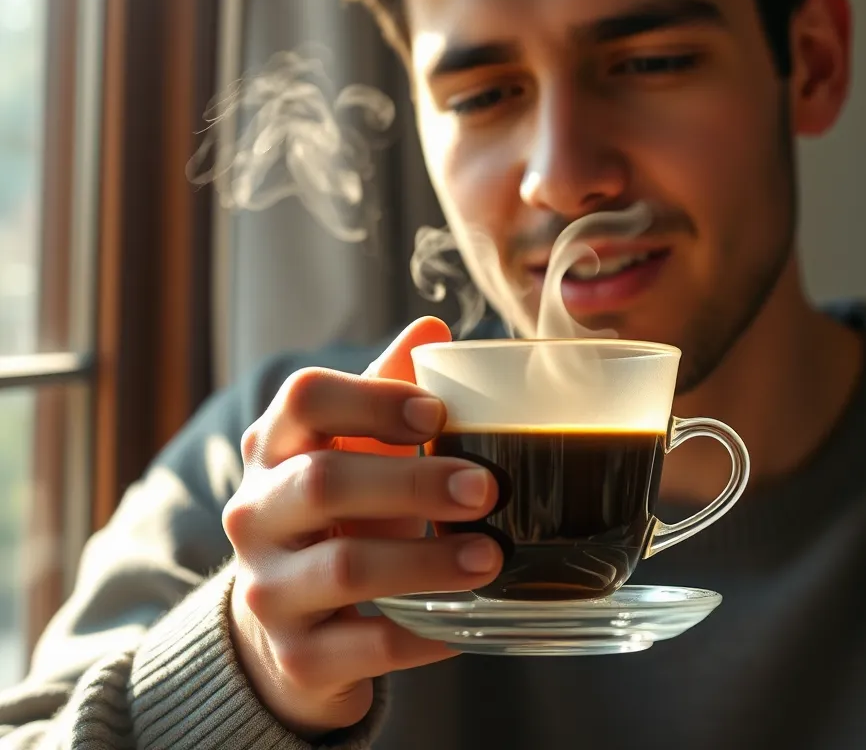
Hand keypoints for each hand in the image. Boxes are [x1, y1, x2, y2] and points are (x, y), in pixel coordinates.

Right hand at [223, 317, 501, 737]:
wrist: (288, 617)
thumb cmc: (338, 509)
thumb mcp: (354, 445)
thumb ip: (388, 387)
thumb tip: (433, 327)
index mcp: (275, 446)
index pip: (304, 399)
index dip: (372, 399)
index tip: (438, 413)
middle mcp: (256, 513)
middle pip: (322, 483)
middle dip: (411, 483)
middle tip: (487, 488)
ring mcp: (269, 588)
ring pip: (343, 569)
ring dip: (426, 560)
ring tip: (491, 557)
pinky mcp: (296, 655)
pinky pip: (363, 646)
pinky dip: (421, 633)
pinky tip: (467, 619)